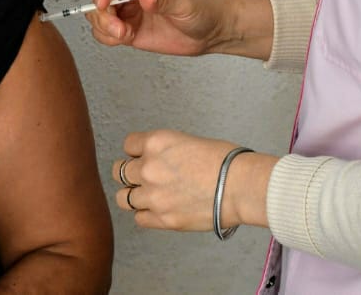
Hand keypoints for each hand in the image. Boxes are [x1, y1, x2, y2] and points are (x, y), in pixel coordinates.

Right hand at [87, 0, 225, 56]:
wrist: (210, 32)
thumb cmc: (201, 9)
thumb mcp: (185, 3)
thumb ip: (163, 0)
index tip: (102, 5)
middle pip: (101, 0)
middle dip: (103, 15)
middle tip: (118, 29)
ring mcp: (129, 11)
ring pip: (100, 17)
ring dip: (105, 28)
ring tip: (124, 35)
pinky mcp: (129, 29)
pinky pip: (107, 33)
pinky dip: (109, 38)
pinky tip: (125, 38)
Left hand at [109, 130, 275, 230]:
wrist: (240, 186)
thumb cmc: (225, 161)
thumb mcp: (188, 141)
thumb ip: (166, 151)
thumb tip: (160, 161)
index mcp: (156, 143)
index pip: (128, 145)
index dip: (137, 151)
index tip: (143, 156)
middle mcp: (149, 168)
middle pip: (119, 171)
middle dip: (131, 173)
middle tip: (144, 177)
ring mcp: (153, 196)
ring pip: (123, 197)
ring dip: (133, 194)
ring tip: (147, 195)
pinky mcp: (162, 219)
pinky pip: (138, 218)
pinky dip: (145, 214)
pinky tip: (157, 209)